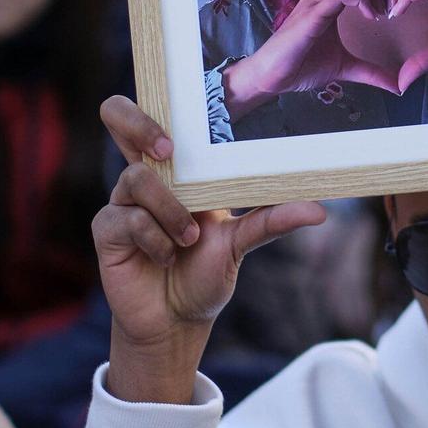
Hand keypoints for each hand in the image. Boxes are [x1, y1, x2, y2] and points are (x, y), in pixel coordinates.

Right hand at [94, 97, 325, 401]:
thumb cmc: (204, 275)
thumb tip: (319, 210)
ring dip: (170, 210)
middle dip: (138, 124)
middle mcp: (145, 177)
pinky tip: (166, 257)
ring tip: (189, 239)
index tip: (179, 129)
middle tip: (168, 151)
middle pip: (117, 116)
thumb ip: (271, 221)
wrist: (177, 322)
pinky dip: (155, 239)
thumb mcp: (241, 244)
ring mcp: (122, 201)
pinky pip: (128, 219)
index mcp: (176, 170)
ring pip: (137, 179)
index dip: (155, 105)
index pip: (154, 115)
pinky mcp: (107, 229)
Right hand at [222, 0, 396, 115]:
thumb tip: (397, 87)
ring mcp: (316, 2)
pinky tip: (369, 18)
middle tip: (385, 10)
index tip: (387, 12)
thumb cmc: (302, 67)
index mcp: (329, 2)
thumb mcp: (345, 68)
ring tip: (377, 13)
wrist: (272, 77)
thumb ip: (371, 72)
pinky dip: (362, 0)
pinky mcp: (312, 14)